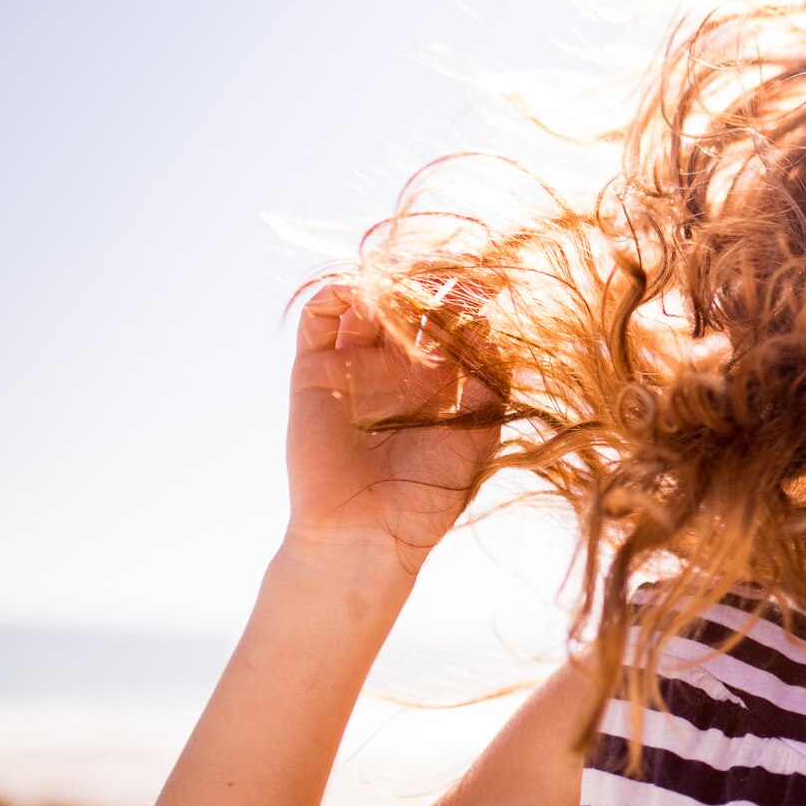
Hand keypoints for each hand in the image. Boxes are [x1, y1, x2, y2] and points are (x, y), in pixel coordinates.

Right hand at [286, 278, 502, 571]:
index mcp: (440, 378)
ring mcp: (355, 364)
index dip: (468, 298)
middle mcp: (397, 365)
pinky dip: (337, 292)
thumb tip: (490, 327)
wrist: (368, 535)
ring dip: (386, 282)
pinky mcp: (315, 369)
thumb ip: (489, 381)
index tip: (489, 283)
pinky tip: (363, 292)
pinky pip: (319, 318)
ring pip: (367, 301)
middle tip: (452, 270)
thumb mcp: (478, 431)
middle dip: (430, 281)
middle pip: (411, 302)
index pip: (454, 320)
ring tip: (407, 283)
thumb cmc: (430, 493)